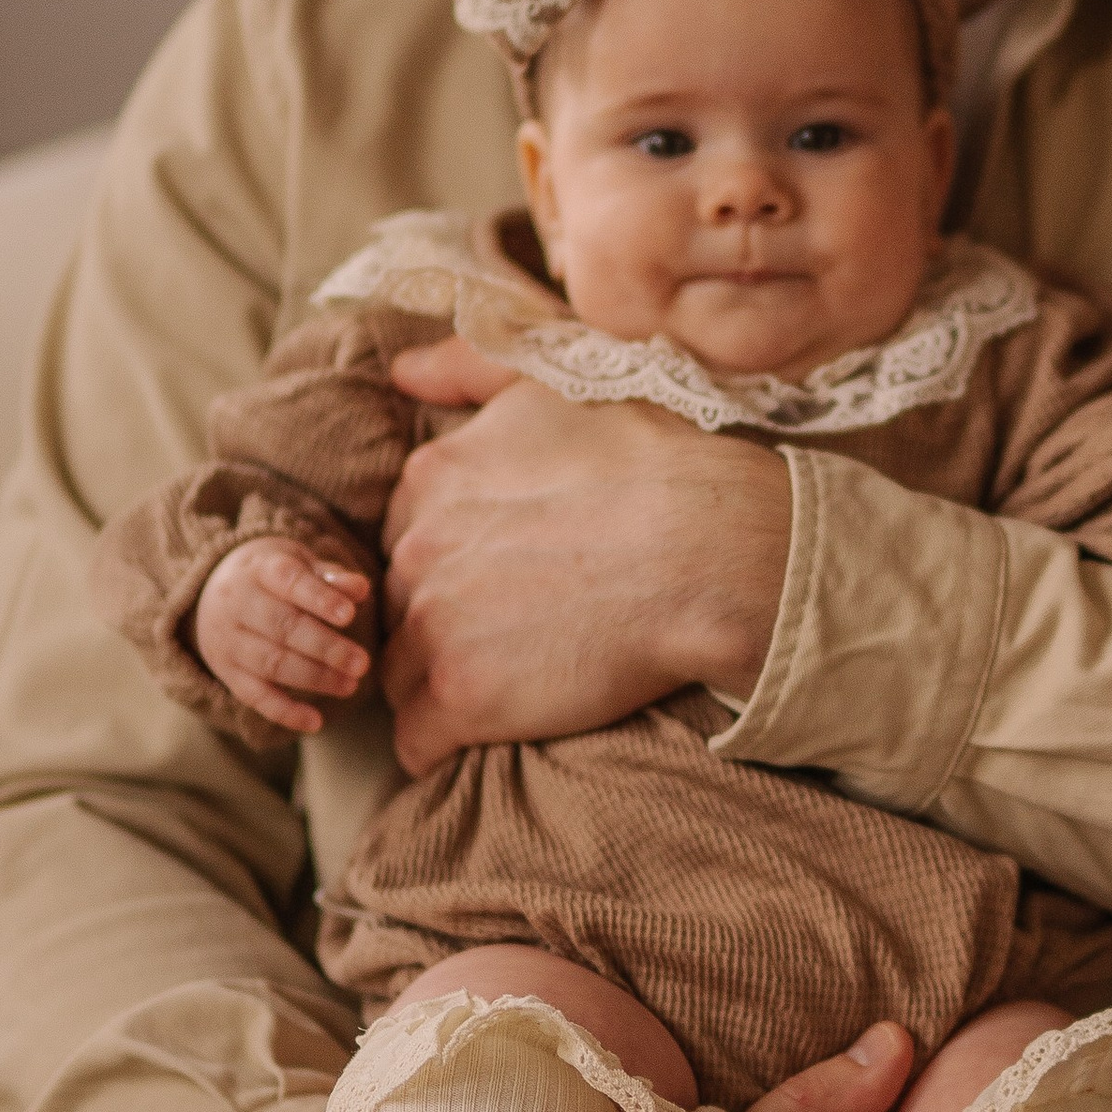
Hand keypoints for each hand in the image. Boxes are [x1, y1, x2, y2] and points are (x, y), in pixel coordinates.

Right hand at [191, 538, 373, 734]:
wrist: (213, 588)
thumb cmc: (275, 576)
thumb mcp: (300, 564)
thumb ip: (330, 577)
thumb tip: (361, 589)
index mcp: (259, 569)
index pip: (289, 582)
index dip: (319, 599)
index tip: (350, 615)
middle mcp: (236, 603)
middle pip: (282, 627)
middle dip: (325, 648)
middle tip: (362, 663)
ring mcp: (228, 640)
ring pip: (271, 663)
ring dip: (314, 678)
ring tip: (351, 685)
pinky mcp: (226, 671)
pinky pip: (255, 696)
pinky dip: (285, 712)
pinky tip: (316, 722)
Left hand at [377, 340, 792, 770]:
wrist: (712, 550)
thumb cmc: (656, 463)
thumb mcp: (559, 385)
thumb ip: (468, 368)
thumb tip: (400, 372)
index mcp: (432, 477)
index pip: (410, 539)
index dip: (458, 564)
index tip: (512, 579)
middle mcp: (414, 546)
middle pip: (403, 604)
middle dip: (447, 622)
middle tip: (523, 632)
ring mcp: (431, 623)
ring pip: (402, 673)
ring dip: (444, 683)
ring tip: (516, 685)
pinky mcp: (458, 696)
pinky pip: (416, 742)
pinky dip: (447, 744)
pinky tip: (495, 731)